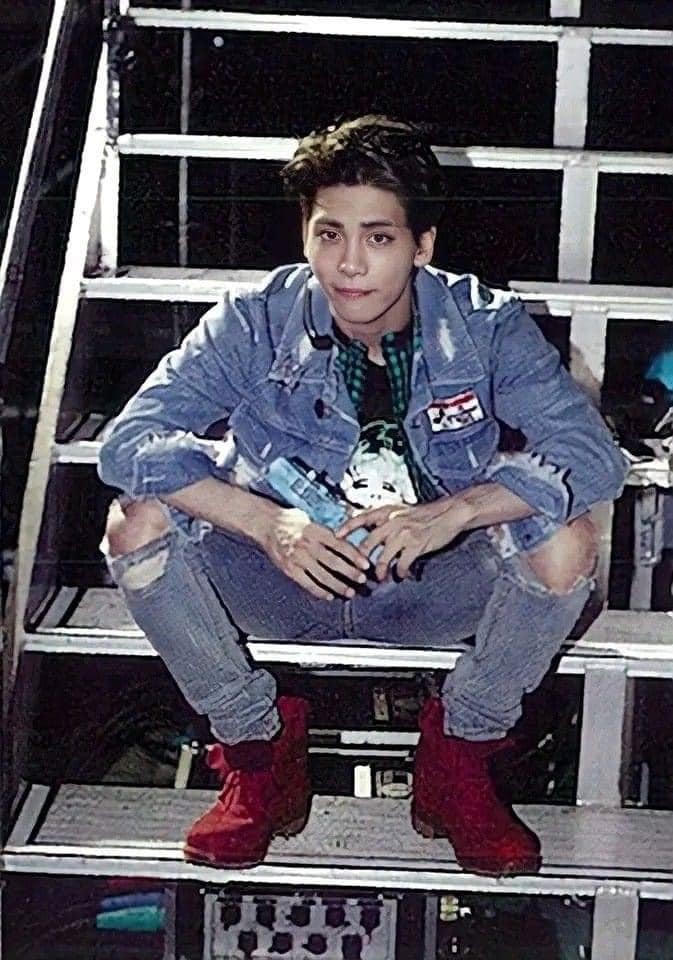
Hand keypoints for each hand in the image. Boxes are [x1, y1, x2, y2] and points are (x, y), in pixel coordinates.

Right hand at [260, 507, 370, 600]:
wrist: (265, 523)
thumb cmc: (290, 520)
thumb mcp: (310, 520)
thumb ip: (326, 532)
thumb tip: (348, 541)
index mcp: (315, 531)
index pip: (340, 545)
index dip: (354, 555)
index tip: (366, 564)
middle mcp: (307, 545)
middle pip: (333, 562)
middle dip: (350, 572)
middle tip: (362, 580)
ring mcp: (297, 558)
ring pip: (322, 575)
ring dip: (338, 585)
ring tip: (350, 592)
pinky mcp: (289, 568)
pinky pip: (307, 583)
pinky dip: (319, 591)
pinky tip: (330, 596)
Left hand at [335, 498, 473, 581]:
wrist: (450, 513)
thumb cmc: (426, 515)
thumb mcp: (402, 511)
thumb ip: (386, 521)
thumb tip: (371, 531)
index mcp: (387, 512)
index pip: (361, 518)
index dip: (347, 527)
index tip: (335, 537)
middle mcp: (392, 521)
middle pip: (368, 543)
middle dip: (360, 560)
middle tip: (358, 571)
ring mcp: (404, 533)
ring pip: (383, 557)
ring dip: (380, 571)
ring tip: (380, 578)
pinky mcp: (416, 544)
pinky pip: (401, 563)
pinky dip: (400, 572)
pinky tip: (401, 575)